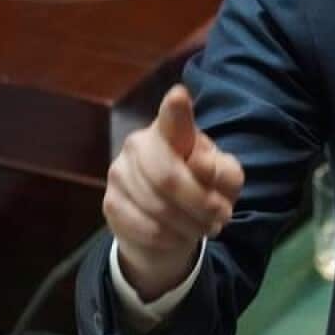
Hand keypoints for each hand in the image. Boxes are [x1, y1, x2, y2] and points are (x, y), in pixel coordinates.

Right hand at [102, 84, 244, 300]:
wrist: (170, 225)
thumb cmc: (202, 188)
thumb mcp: (225, 180)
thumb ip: (222, 170)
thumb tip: (201, 164)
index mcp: (173, 129)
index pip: (172, 118)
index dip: (176, 109)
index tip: (179, 95)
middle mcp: (139, 143)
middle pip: (169, 178)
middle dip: (201, 204)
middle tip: (221, 216)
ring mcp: (119, 172)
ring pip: (158, 208)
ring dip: (191, 225)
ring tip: (205, 227)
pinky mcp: (110, 203)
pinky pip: (145, 227)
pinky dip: (171, 238)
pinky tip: (179, 235)